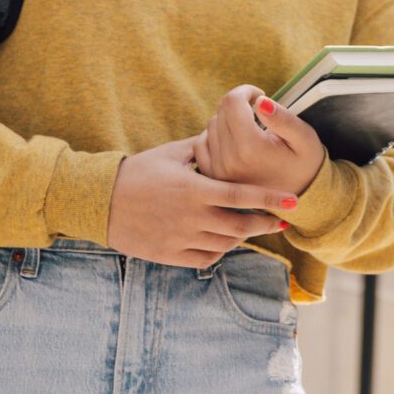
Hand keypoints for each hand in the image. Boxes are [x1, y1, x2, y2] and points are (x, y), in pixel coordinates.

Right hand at [106, 137, 295, 267]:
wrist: (101, 201)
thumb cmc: (138, 172)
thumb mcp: (172, 153)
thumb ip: (204, 147)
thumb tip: (228, 135)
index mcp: (194, 190)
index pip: (241, 195)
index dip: (269, 199)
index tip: (292, 202)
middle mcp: (190, 217)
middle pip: (239, 226)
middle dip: (264, 224)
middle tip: (280, 221)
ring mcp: (179, 239)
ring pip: (224, 245)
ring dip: (242, 237)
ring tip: (251, 227)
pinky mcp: (168, 254)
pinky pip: (204, 259)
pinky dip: (219, 252)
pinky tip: (224, 241)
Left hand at [193, 86, 326, 201]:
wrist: (299, 199)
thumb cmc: (305, 163)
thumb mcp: (305, 138)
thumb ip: (283, 118)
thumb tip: (260, 101)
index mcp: (250, 148)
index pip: (232, 101)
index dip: (246, 91)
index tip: (260, 96)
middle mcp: (228, 161)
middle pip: (220, 112)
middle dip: (238, 104)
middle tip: (258, 112)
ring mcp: (217, 171)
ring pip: (210, 126)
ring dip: (227, 120)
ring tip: (248, 128)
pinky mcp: (212, 177)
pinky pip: (200, 144)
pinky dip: (214, 136)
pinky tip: (233, 140)